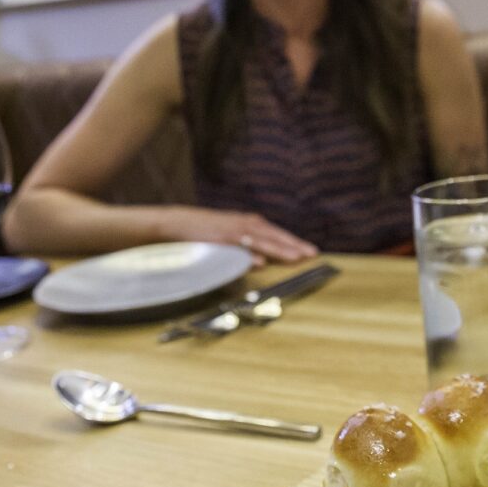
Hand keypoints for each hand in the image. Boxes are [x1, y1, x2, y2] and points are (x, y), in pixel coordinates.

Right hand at [182, 209, 318, 265]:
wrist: (175, 223)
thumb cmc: (202, 232)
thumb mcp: (227, 239)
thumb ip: (245, 249)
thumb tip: (262, 263)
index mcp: (247, 224)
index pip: (276, 233)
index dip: (293, 242)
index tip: (310, 250)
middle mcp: (243, 225)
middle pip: (273, 235)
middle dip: (293, 245)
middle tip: (312, 254)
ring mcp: (231, 231)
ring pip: (261, 241)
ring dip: (279, 249)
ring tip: (296, 258)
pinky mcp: (218, 239)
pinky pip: (237, 248)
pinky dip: (249, 255)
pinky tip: (260, 263)